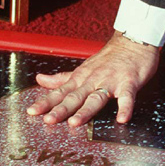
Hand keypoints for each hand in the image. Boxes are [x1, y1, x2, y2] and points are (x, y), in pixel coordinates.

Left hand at [27, 32, 159, 126]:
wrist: (132, 42)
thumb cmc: (108, 58)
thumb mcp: (83, 68)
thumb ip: (62, 78)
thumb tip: (40, 80)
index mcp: (81, 78)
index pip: (60, 92)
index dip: (46, 102)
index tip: (32, 112)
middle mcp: (93, 80)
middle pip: (75, 96)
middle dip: (61, 109)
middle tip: (48, 120)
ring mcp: (111, 80)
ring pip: (96, 97)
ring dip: (86, 110)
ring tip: (75, 123)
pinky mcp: (129, 82)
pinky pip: (127, 96)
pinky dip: (125, 107)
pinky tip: (122, 119)